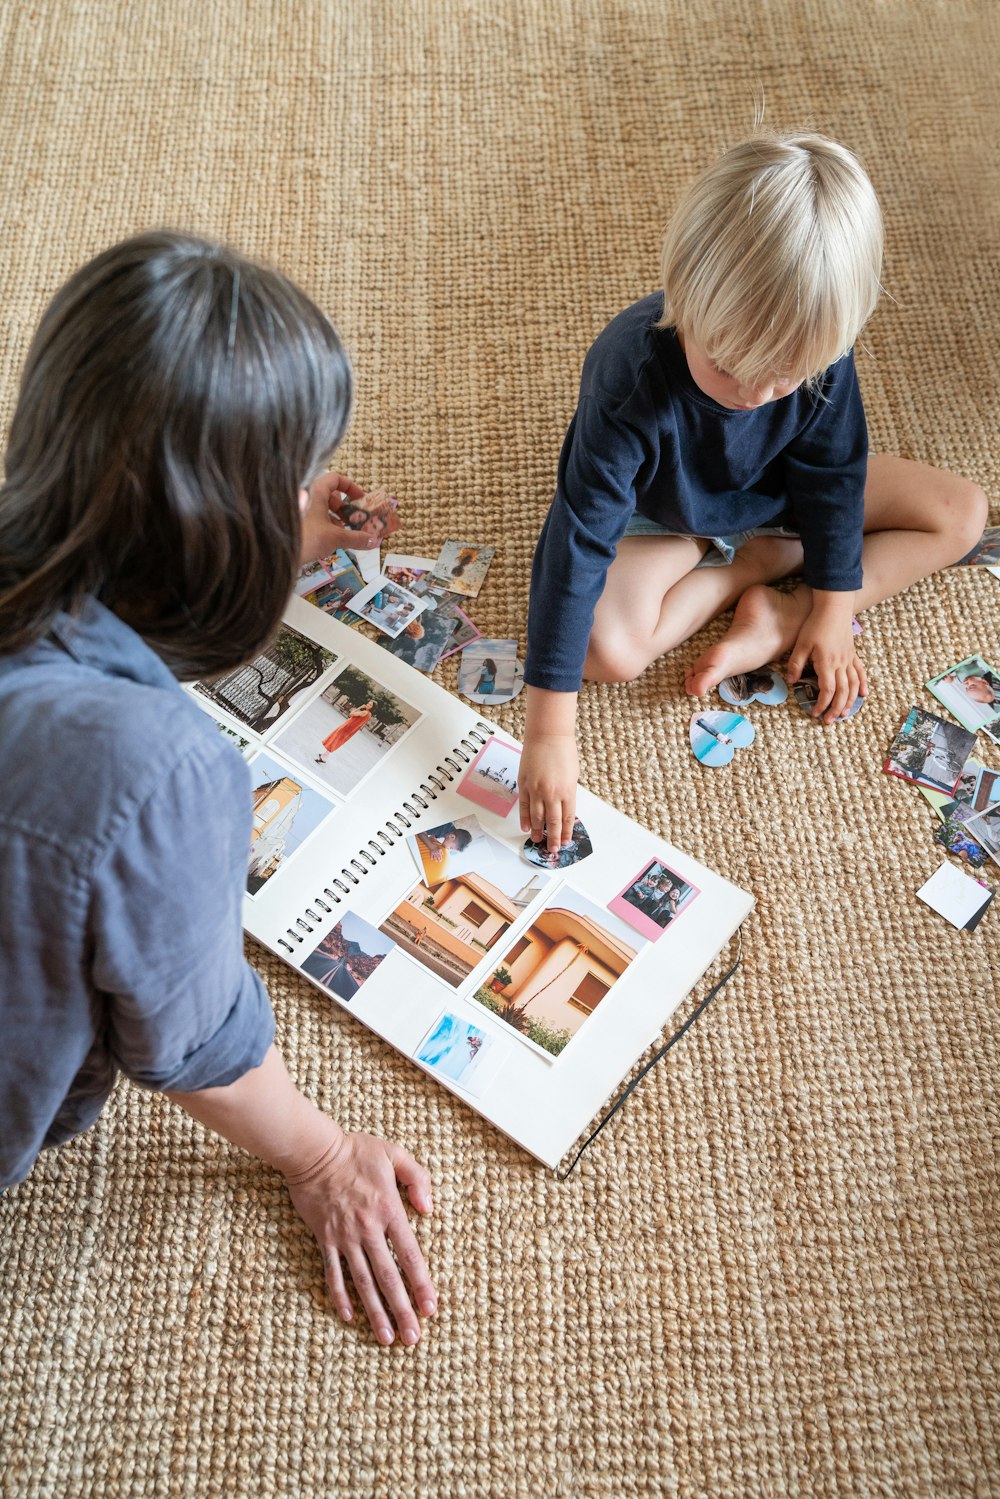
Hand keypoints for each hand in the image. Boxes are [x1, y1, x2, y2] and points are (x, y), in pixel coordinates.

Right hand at [285, 1129, 435, 1345]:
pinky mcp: (324, 1239)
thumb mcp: (394, 1154)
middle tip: (412, 1338)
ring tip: (386, 1338)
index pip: (410, 1254)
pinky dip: (339, 1296)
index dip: (421, 1284)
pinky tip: (348, 1316)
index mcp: (389, 1210)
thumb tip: (429, 1208)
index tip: (430, 1309)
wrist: (314, 1152)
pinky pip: (333, 1273)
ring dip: (375, 1312)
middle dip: (402, 1309)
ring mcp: (344, 1237)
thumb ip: (417, 1178)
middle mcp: (368, 1229)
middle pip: (388, 1277)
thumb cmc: (356, 1151)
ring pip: (363, 1282)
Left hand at [298, 471, 379, 565]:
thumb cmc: (305, 538)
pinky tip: (331, 538)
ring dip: (336, 518)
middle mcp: (306, 494)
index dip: (351, 488)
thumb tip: (375, 540)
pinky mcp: (296, 520)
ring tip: (346, 532)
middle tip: (355, 520)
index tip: (361, 500)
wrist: (278, 553)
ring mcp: (299, 507)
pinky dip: (325, 524)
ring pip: (322, 507)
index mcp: (315, 490)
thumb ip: (357, 538)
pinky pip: (313, 516)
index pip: (336, 478)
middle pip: (330, 494)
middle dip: (345, 508)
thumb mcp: (336, 538)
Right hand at [518, 732, 578, 851]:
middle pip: (552, 822)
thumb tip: (563, 808)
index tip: (564, 843)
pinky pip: (524, 806)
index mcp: (567, 791)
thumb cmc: (563, 752)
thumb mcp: (572, 775)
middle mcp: (551, 793)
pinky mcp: (524, 784)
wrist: (548, 736)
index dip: (565, 833)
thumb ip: (567, 793)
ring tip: (538, 841)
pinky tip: (526, 828)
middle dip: (552, 838)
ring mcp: (536, 790)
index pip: (566, 818)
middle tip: (552, 850)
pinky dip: (525, 819)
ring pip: (536, 817)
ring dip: (538, 831)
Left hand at [786, 605, 866, 722]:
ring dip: (850, 701)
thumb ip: (796, 664)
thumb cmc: (816, 624)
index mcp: (827, 664)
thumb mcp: (801, 644)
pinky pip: (860, 672)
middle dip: (836, 709)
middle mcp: (841, 664)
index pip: (827, 690)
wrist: (834, 607)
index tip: (815, 713)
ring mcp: (849, 659)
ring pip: (853, 685)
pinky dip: (863, 684)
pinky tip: (863, 694)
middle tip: (829, 721)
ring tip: (845, 714)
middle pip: (842, 692)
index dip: (822, 704)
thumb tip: (791, 681)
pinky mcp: (852, 653)